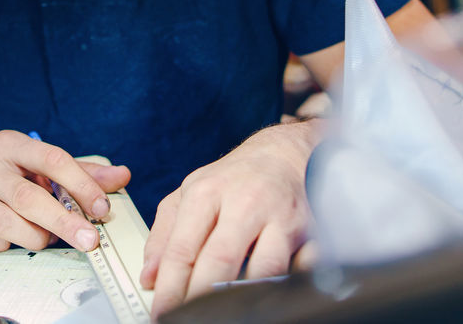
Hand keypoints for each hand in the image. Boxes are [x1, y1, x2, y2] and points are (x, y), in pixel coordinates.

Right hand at [0, 131, 130, 252]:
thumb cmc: (2, 169)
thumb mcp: (38, 162)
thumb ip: (80, 170)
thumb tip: (122, 175)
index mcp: (11, 144)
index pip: (51, 159)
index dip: (80, 184)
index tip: (101, 208)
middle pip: (28, 197)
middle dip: (64, 221)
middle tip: (89, 240)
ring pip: (6, 223)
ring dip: (35, 236)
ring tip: (46, 237)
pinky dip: (5, 245)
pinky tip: (12, 238)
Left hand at [140, 120, 318, 318]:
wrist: (283, 154)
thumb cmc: (233, 180)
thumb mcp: (189, 195)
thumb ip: (164, 234)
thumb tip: (149, 276)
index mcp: (206, 193)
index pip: (182, 249)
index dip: (170, 287)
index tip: (162, 313)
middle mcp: (244, 203)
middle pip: (220, 261)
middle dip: (202, 298)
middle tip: (189, 320)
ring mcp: (281, 217)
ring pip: (264, 269)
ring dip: (244, 296)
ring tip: (226, 314)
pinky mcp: (313, 231)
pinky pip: (303, 269)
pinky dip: (286, 287)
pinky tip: (269, 299)